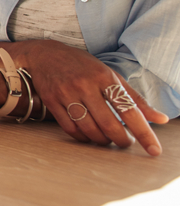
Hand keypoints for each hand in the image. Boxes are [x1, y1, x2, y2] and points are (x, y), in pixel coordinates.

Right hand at [11, 41, 166, 155]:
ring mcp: (67, 94)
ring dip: (103, 140)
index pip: (129, 109)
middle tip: (125, 142)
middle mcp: (85, 85)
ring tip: (108, 139)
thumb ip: (134, 98)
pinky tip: (89, 135)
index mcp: (104, 77)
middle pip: (109, 124)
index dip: (144, 132)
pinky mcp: (52, 102)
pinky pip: (71, 129)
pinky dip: (84, 137)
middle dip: (122, 140)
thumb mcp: (110, 75)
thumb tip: (161, 119)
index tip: (154, 150)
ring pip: (90, 129)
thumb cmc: (82, 66)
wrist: (44, 55)